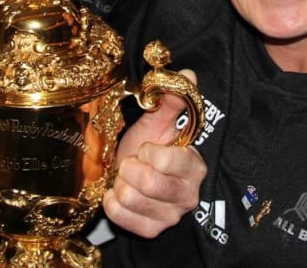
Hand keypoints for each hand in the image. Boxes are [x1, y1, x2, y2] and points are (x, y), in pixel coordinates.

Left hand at [103, 69, 206, 237]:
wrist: (132, 174)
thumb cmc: (147, 146)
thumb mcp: (157, 123)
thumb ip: (173, 100)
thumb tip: (187, 75)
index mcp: (194, 167)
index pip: (167, 161)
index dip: (148, 151)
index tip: (146, 147)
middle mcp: (187, 195)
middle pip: (147, 183)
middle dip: (130, 167)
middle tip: (131, 162)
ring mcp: (170, 216)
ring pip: (130, 198)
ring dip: (121, 183)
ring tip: (127, 177)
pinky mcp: (151, 230)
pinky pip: (121, 216)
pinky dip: (112, 202)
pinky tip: (118, 193)